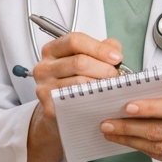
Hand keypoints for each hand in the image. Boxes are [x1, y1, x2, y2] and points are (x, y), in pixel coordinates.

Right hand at [26, 31, 124, 161]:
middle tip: (119, 82)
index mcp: (53, 52)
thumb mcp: (89, 67)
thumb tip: (115, 48)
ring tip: (114, 95)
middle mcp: (43, 68)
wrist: (58, 121)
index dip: (98, 47)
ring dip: (103, 90)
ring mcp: (43, 91)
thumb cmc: (77, 91)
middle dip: (105, 72)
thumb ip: (103, 52)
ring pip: (80, 84)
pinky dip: (95, 106)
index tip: (117, 58)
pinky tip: (105, 109)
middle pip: (79, 63)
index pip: (74, 40)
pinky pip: (75, 106)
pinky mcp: (50, 111)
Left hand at [100, 79, 161, 161]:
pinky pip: (161, 157)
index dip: (148, 109)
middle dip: (129, 128)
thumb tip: (139, 93)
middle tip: (107, 123)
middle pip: (159, 132)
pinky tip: (129, 141)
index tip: (126, 107)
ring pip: (157, 148)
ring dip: (130, 141)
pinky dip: (142, 149)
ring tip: (112, 133)